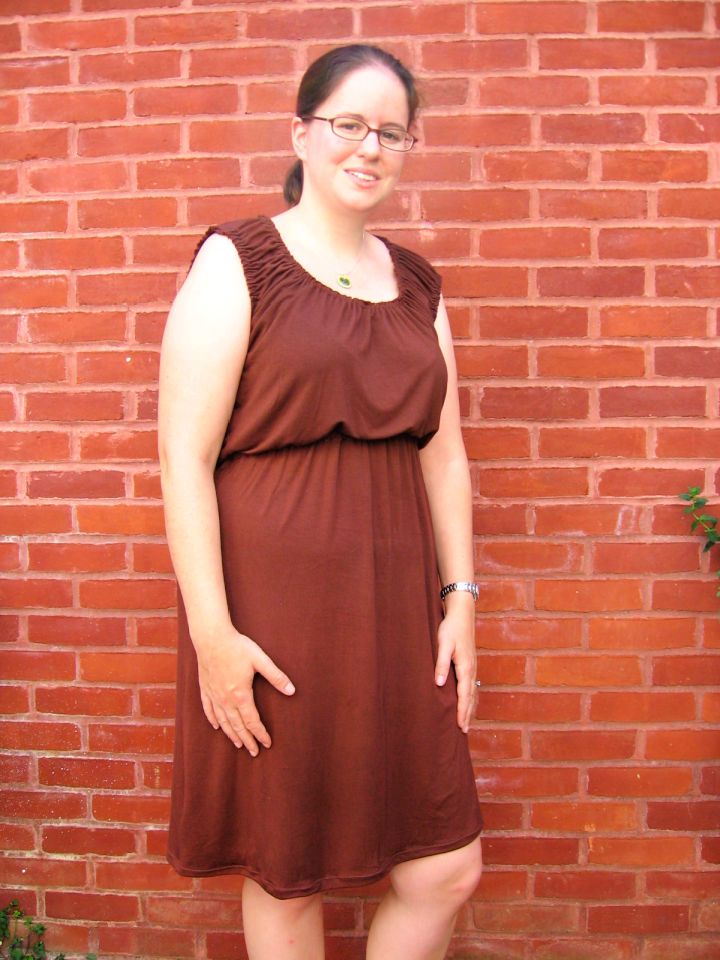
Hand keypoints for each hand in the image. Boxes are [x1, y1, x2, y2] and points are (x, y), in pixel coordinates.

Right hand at [194, 625, 294, 754]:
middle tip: (254, 752)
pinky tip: (217, 726)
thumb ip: (276, 676)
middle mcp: (225, 699)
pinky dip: (213, 720)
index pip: (252, 721)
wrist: (211, 637)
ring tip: (239, 744)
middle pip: (237, 725)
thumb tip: (292, 690)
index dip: (260, 734)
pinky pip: (208, 710)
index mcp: (240, 694)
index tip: (267, 743)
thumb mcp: (260, 660)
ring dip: (232, 734)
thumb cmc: (237, 647)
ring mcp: (213, 695)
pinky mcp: (205, 689)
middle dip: (247, 740)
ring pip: (223, 721)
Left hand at [434, 596, 477, 733]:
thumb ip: (441, 664)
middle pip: (471, 697)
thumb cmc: (451, 628)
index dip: (463, 711)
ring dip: (471, 707)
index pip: (464, 695)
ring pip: (473, 692)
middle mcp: (472, 669)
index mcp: (465, 667)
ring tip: (467, 722)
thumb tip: (439, 684)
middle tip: (465, 731)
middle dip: (468, 714)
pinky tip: (468, 701)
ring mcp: (473, 666)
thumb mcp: (443, 645)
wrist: (462, 614)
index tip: (461, 726)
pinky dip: (471, 697)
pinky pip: (472, 685)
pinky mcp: (470, 663)